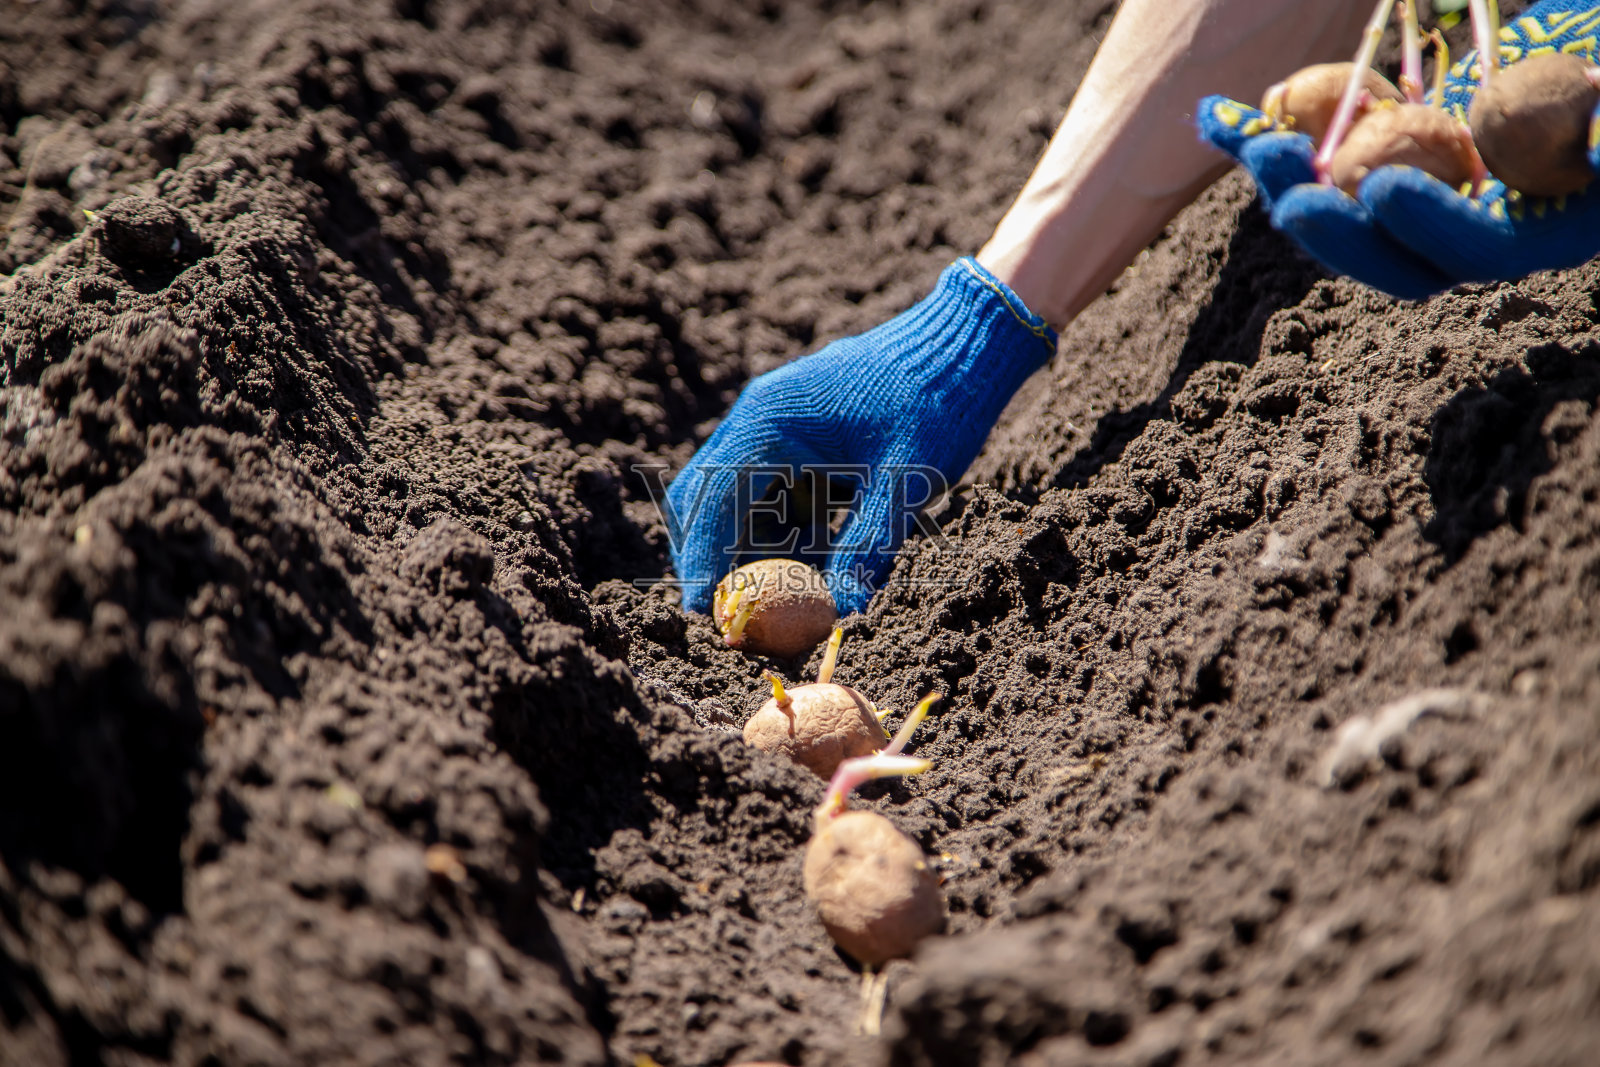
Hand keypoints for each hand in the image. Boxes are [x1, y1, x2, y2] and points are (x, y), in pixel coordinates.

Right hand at [665, 259, 1056, 614]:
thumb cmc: (937, 404)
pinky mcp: (801, 436)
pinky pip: (772, 490)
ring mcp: (777, 425)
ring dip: (749, 547)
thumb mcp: (905, 483)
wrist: (966, 342)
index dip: (702, 557)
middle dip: (713, 556)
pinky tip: (810, 566)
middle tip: (729, 614)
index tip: (701, 610)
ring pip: (738, 497)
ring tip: (774, 601)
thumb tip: (842, 611)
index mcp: (771, 421)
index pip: (714, 496)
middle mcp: (760, 419)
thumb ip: (867, 547)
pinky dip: (780, 530)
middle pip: (708, 496)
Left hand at [1196, 0, 1599, 298]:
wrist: (1577, 36)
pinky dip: (1262, 134)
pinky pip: (1313, 153)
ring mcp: (1417, 193)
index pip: (1476, 249)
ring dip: (1288, 180)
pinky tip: (1214, 115)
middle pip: (1390, 252)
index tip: (1381, 188)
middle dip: (1336, 230)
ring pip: (1340, 210)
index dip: (1428, 228)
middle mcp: (1469, 225)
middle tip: (1293, 195)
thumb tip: (1591, 158)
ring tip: (1253, 139)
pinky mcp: (1375, 156)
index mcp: (1538, 225)